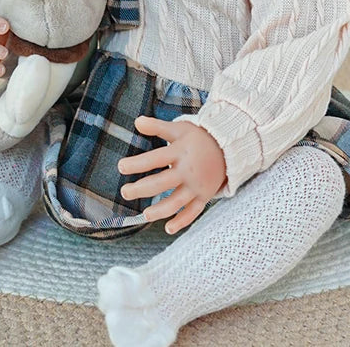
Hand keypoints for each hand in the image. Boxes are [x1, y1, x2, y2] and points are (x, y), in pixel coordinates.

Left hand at [118, 116, 225, 234]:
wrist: (229, 147)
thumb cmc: (199, 137)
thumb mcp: (179, 128)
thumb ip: (157, 126)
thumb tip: (136, 121)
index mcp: (180, 152)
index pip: (155, 159)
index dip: (137, 164)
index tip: (121, 167)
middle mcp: (188, 170)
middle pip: (162, 183)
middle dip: (141, 189)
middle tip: (124, 192)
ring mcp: (197, 185)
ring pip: (177, 202)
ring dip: (160, 210)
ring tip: (145, 215)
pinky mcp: (204, 196)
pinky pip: (194, 212)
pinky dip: (182, 222)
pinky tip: (168, 228)